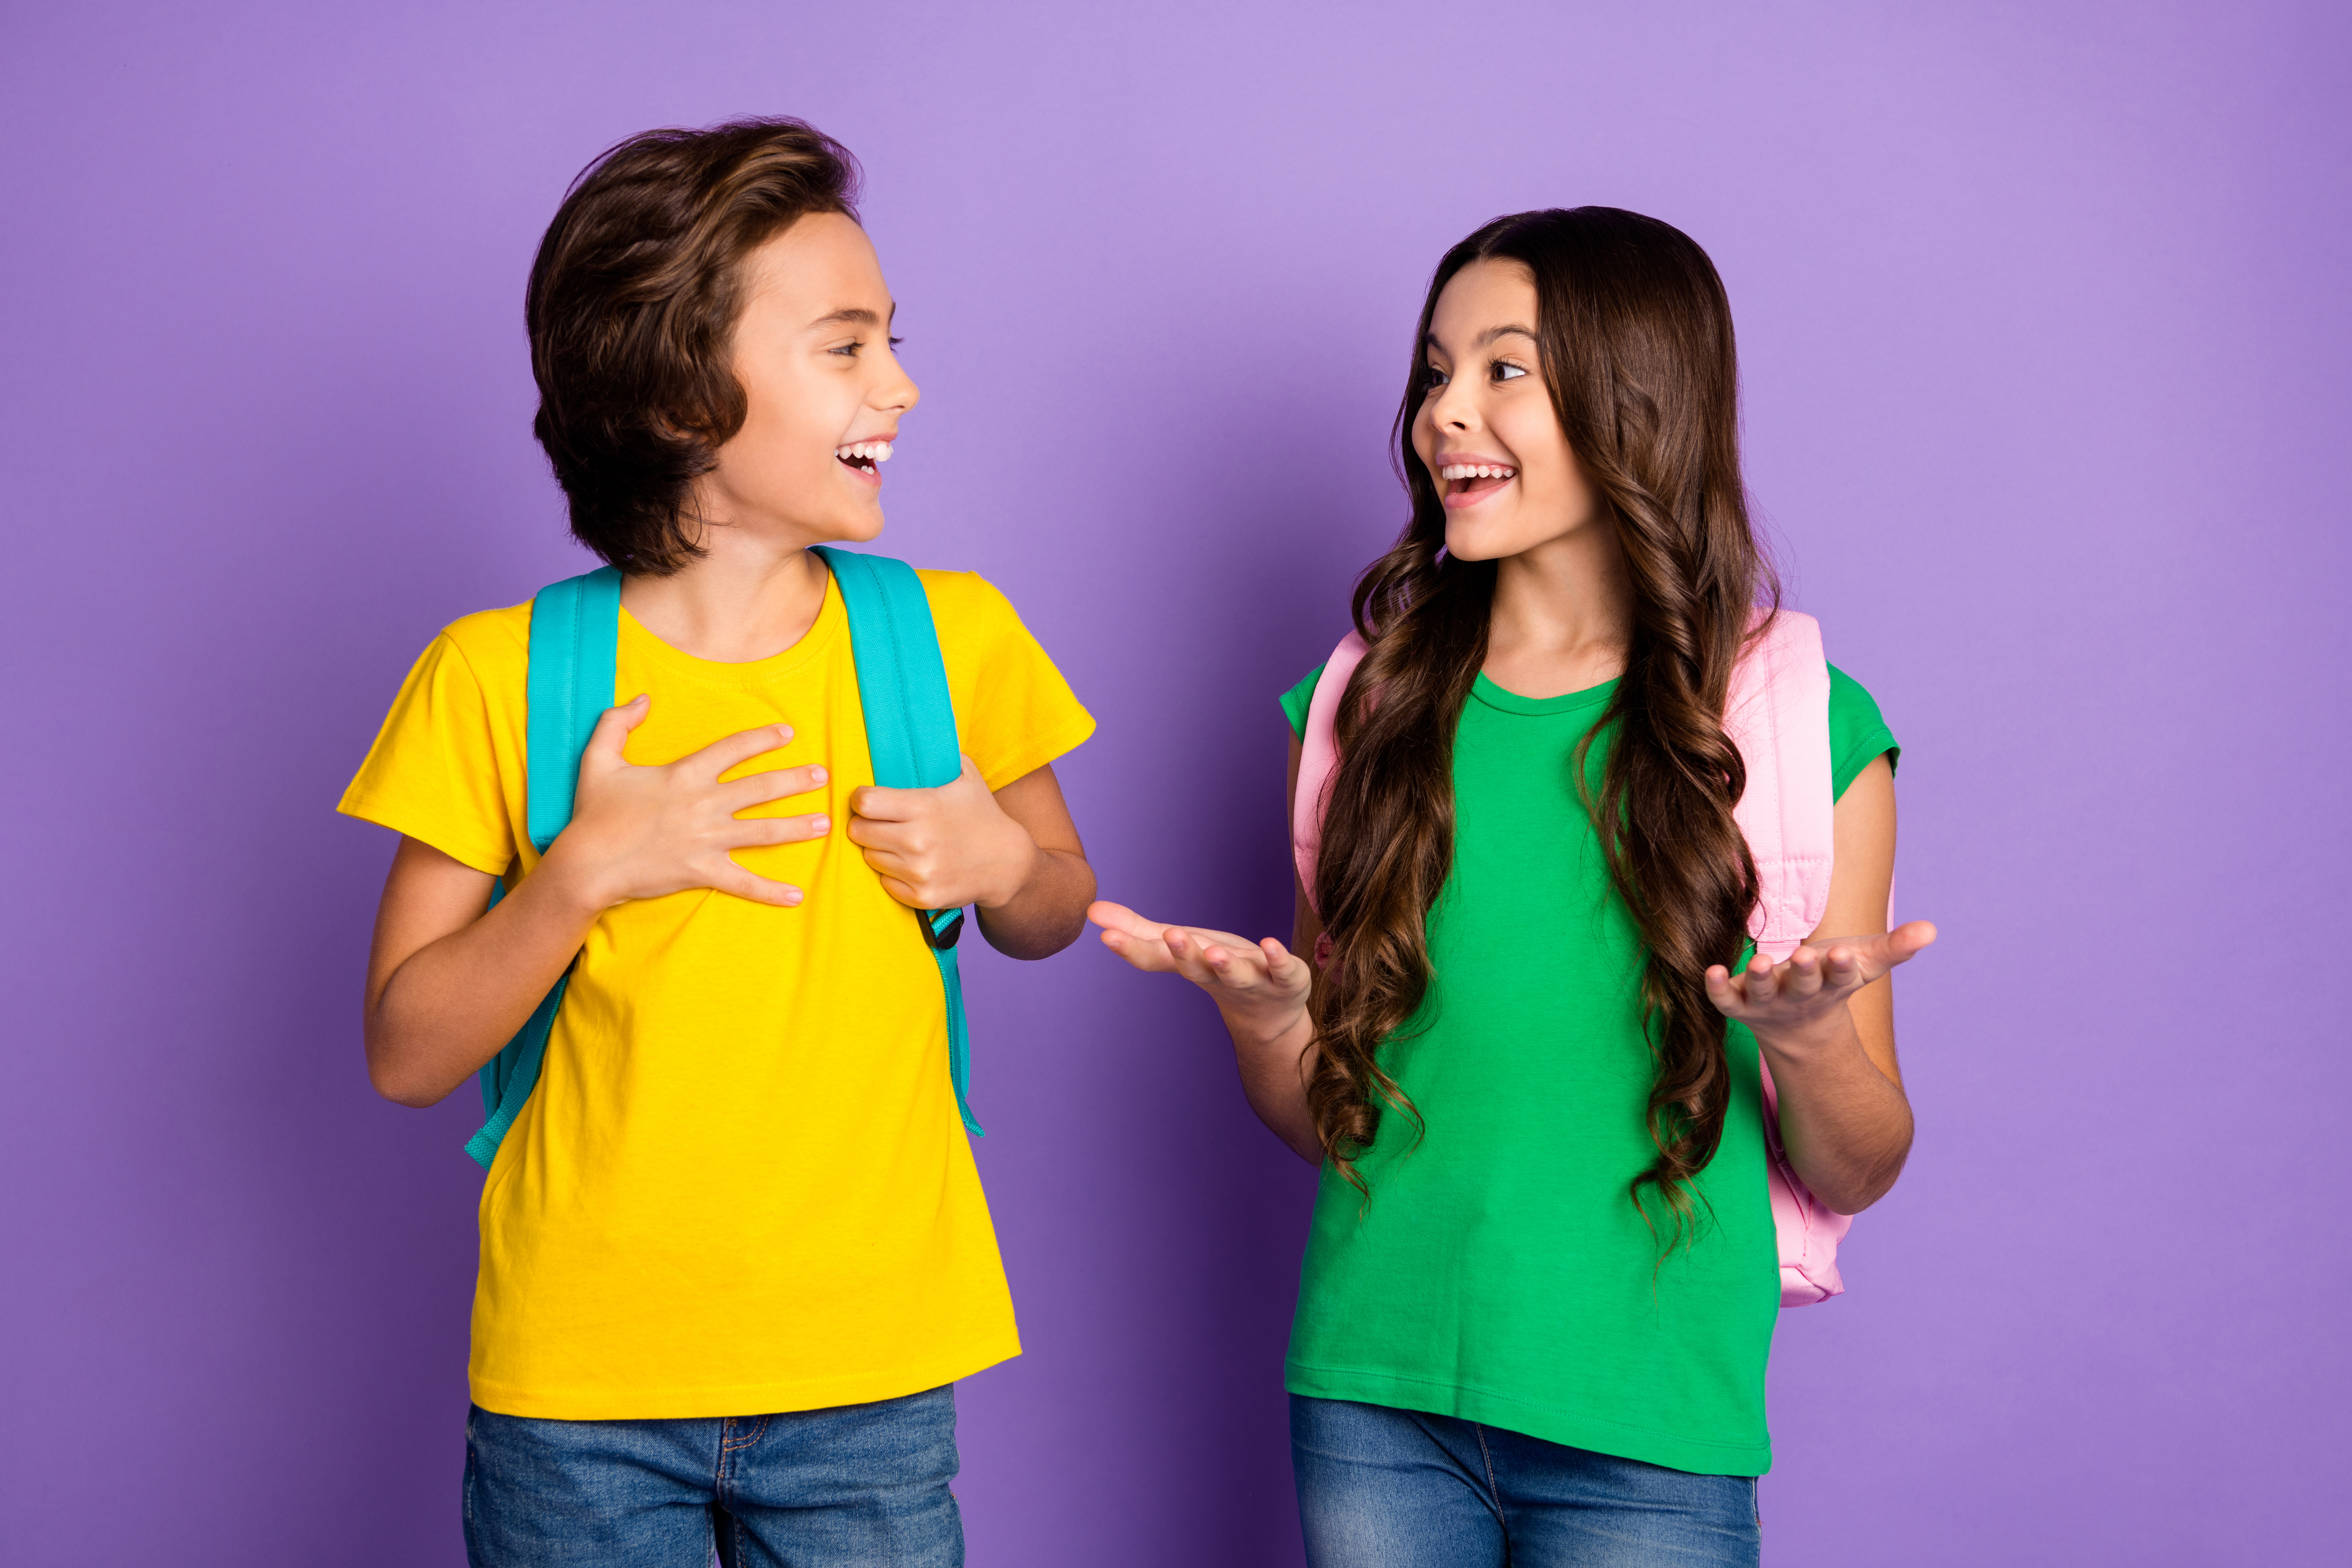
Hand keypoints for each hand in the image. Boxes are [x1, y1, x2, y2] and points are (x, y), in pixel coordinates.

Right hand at [544, 694, 827, 909]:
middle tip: (823, 775)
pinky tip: (796, 896)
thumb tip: (642, 699)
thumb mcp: (598, 759)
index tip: (788, 733)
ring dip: (797, 827)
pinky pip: (744, 882)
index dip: (762, 738)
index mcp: (683, 775)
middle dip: (795, 780)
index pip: (733, 749)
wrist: (586, 864)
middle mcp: (703, 804)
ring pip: (763, 831)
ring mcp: (706, 840)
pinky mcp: (702, 871)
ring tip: (825, 823)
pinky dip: (771, 892)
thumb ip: (617, 723)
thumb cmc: (593, 814)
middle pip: (760, 788)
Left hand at [847, 755, 1038, 910]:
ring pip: (869, 857)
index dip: (862, 799)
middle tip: (881, 822)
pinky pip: (885, 882)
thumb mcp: (966, 776)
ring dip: (879, 849)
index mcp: (924, 807)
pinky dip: (893, 874)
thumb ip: (938, 754)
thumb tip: (914, 729)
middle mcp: (918, 841)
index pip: (864, 802)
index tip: (870, 799)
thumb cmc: (982, 815)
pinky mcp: (921, 896)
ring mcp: (919, 871)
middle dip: (865, 824)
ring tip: (900, 842)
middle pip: (858, 831)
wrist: (1008, 864)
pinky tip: (911, 864)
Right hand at [1088, 901, 1312, 1045]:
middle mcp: (1217, 976)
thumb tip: (1091, 910)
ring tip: (1214, 952)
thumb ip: (1138, 931)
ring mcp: (1253, 980)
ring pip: (1236, 975)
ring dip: (1224, 964)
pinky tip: (1272, 944)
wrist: (1270, 1014)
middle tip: (1170, 936)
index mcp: (1190, 965)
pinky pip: (1283, 970)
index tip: (1105, 935)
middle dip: (1183, 953)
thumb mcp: (1179, 947)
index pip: (1156, 957)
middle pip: (1196, 967)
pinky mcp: (1286, 980)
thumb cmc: (1219, 970)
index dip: (1131, 948)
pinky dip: (1277, 958)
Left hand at [1706, 920, 1937, 1052]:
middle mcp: (1799, 996)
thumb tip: (1930, 929)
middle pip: (1803, 985)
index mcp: (1831, 984)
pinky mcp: (1739, 1003)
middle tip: (1804, 957)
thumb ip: (1895, 947)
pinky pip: (1725, 1000)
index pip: (1840, 977)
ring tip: (1759, 963)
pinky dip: (1718, 988)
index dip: (1842, 967)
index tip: (1844, 954)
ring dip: (1762, 979)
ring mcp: (1767, 1002)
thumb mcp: (1864, 964)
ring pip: (1764, 993)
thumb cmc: (1831, 981)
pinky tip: (1712, 971)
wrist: (1798, 1029)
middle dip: (1804, 973)